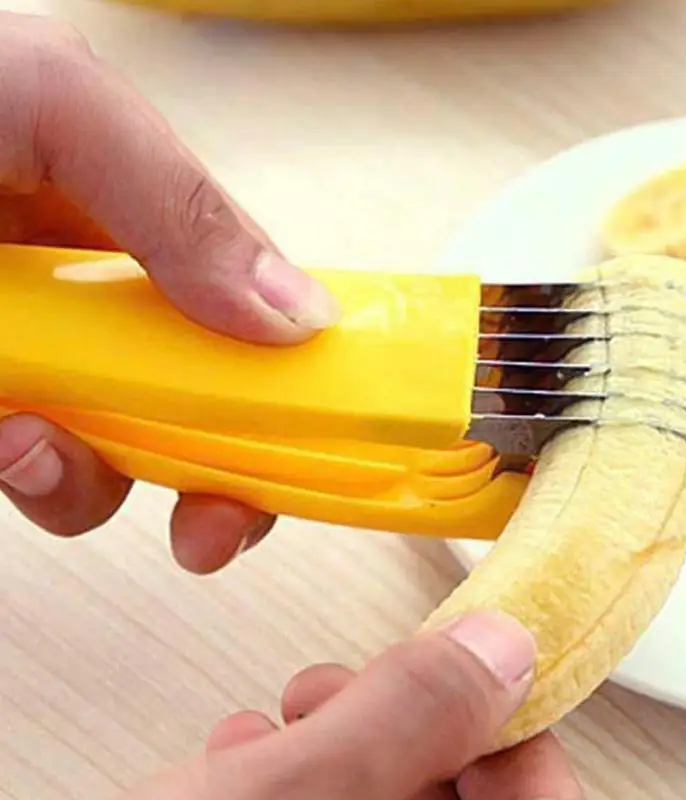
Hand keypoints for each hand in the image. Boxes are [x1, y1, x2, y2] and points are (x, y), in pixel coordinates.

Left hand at [0, 12, 339, 572]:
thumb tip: (298, 317)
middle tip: (207, 530)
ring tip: (30, 442)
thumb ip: (181, 202)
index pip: (246, 319)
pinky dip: (28, 470)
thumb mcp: (55, 107)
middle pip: (189, 405)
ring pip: (101, 456)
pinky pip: (28, 466)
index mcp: (139, 224)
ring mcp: (32, 357)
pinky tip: (4, 437)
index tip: (298, 451)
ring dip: (87, 479)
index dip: (279, 389)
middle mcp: (93, 297)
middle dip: (209, 475)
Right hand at [124, 612, 582, 799]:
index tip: (462, 671)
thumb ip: (407, 720)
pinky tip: (240, 761)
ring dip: (342, 746)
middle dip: (405, 726)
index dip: (508, 733)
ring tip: (280, 717)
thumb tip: (505, 649)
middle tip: (343, 688)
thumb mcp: (286, 798)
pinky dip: (294, 785)